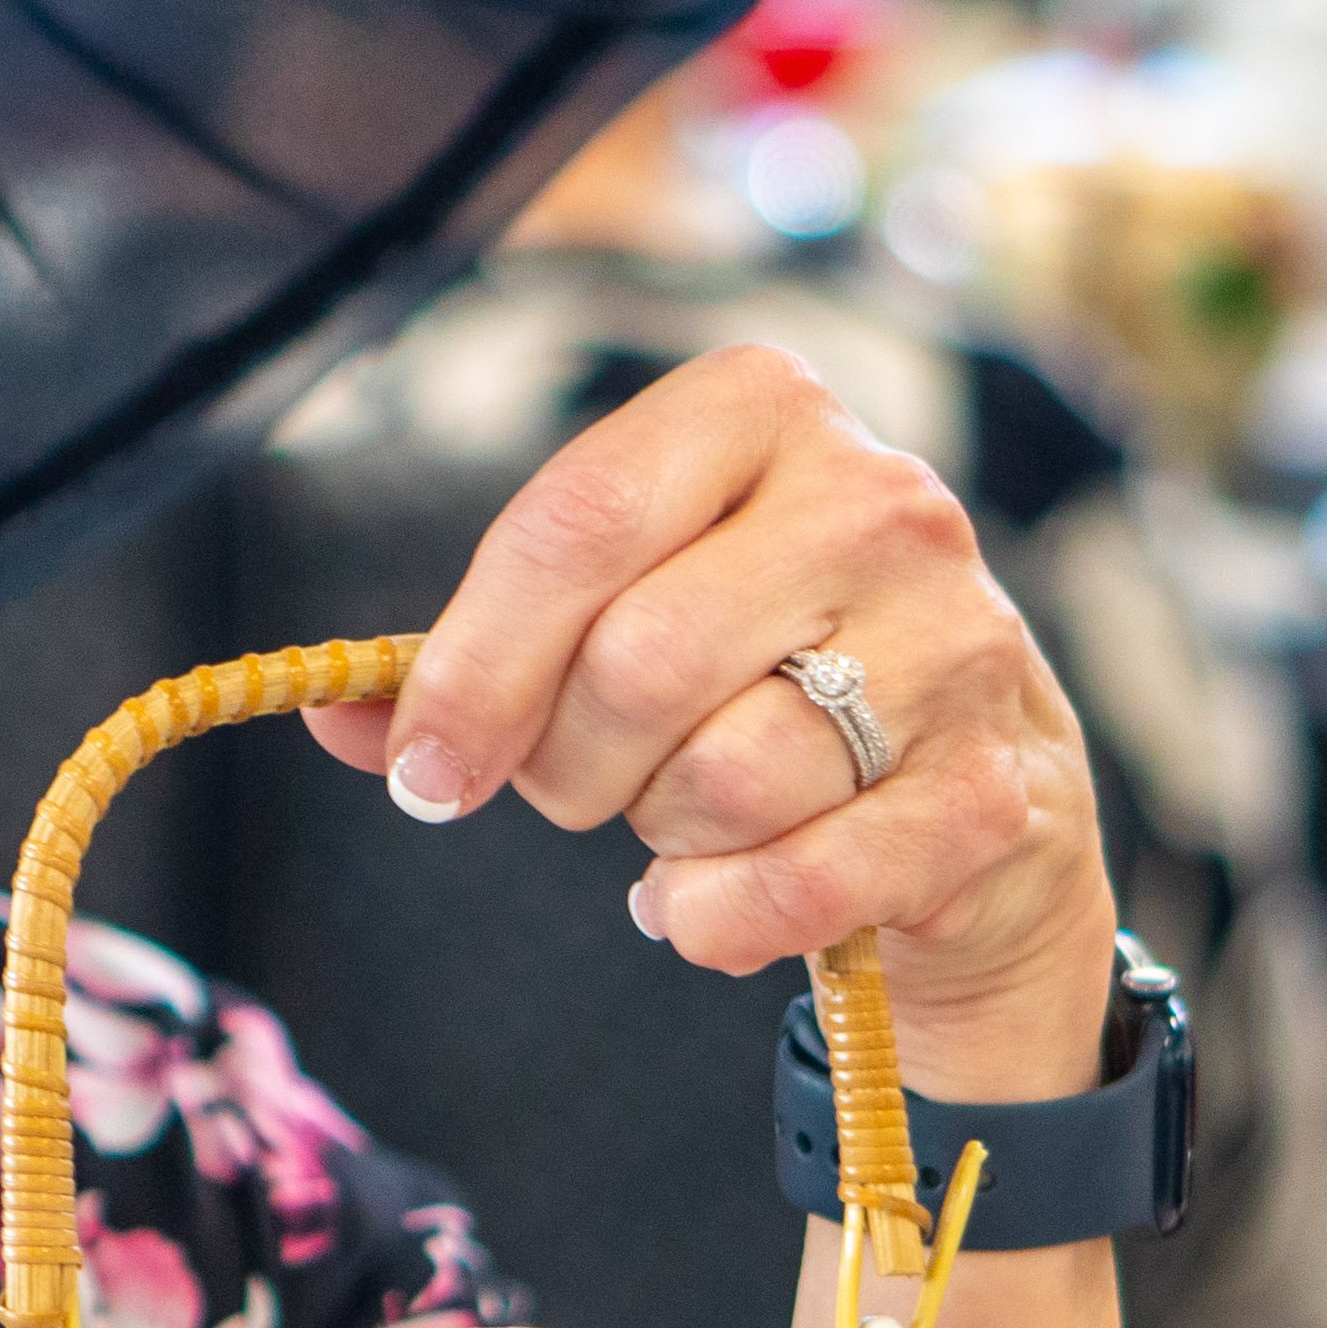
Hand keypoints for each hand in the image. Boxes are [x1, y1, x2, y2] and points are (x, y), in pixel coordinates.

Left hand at [316, 345, 1116, 1093]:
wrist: (977, 806)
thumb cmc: (758, 687)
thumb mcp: (621, 623)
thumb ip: (479, 658)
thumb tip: (331, 715)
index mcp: (764, 409)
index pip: (577, 522)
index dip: (474, 665)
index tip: (425, 771)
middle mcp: (880, 497)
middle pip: (638, 661)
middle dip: (569, 765)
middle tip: (583, 789)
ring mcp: (959, 639)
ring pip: (723, 775)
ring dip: (663, 835)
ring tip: (690, 819)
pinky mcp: (996, 787)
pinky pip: (797, 882)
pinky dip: (721, 918)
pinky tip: (724, 900)